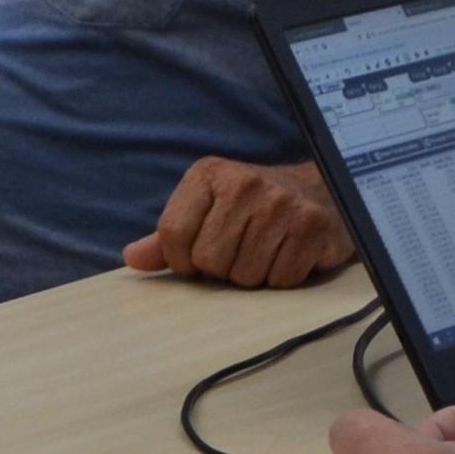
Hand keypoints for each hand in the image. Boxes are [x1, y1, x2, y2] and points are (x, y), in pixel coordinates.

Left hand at [122, 157, 351, 286]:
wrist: (322, 191)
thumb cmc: (254, 208)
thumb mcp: (207, 211)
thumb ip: (168, 237)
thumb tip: (132, 258)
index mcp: (208, 174)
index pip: (173, 234)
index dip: (183, 260)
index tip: (199, 257)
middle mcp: (244, 183)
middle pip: (209, 260)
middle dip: (222, 269)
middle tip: (242, 251)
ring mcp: (280, 203)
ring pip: (245, 275)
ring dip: (255, 276)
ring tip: (268, 251)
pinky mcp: (312, 225)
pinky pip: (281, 279)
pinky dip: (284, 277)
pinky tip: (291, 254)